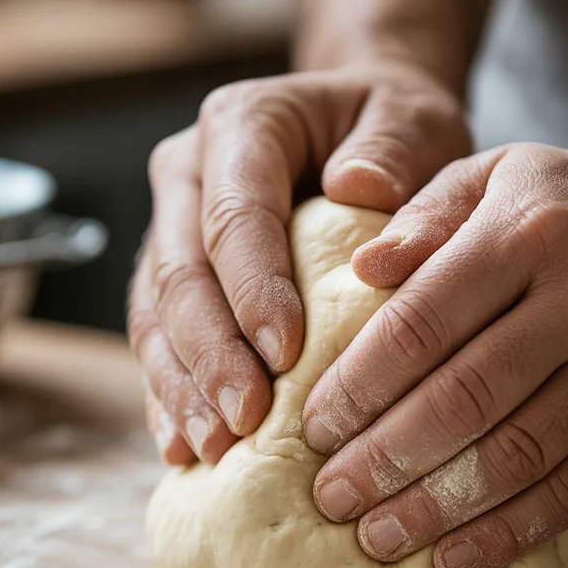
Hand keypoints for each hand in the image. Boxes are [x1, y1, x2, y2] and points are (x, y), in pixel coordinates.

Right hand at [128, 63, 469, 463]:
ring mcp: (172, 224)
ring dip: (183, 386)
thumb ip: (391, 147)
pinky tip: (187, 446)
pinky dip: (171, 393)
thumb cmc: (392, 125)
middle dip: (211, 354)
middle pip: (181, 272)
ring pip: (156, 313)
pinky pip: (157, 338)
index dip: (252, 288)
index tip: (284, 354)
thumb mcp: (411, 118)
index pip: (235, 214)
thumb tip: (360, 188)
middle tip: (244, 421)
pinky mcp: (173, 273)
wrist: (360, 124)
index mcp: (242, 124)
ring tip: (214, 448)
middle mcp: (190, 172)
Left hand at [304, 141, 567, 567]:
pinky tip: (455, 558)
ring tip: (377, 537)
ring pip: (521, 454)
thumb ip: (425, 216)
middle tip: (330, 499)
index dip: (360, 386)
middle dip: (387, 458)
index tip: (312, 431)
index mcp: (528, 231)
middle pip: (467, 398)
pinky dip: (512, 531)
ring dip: (440, 508)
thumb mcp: (494, 176)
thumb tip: (360, 270)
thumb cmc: (565, 207)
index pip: (423, 322)